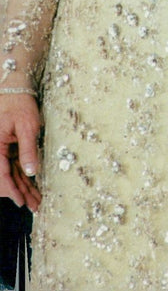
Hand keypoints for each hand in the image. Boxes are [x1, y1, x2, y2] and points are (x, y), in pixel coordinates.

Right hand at [0, 93, 41, 210]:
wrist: (14, 89)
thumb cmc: (20, 104)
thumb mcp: (28, 125)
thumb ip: (28, 149)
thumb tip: (32, 171)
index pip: (1, 174)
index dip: (11, 190)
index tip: (21, 201)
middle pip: (5, 178)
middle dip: (20, 193)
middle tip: (35, 206)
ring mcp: (1, 152)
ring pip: (10, 175)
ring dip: (23, 189)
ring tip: (37, 202)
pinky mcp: (7, 150)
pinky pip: (14, 168)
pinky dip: (23, 178)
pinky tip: (32, 188)